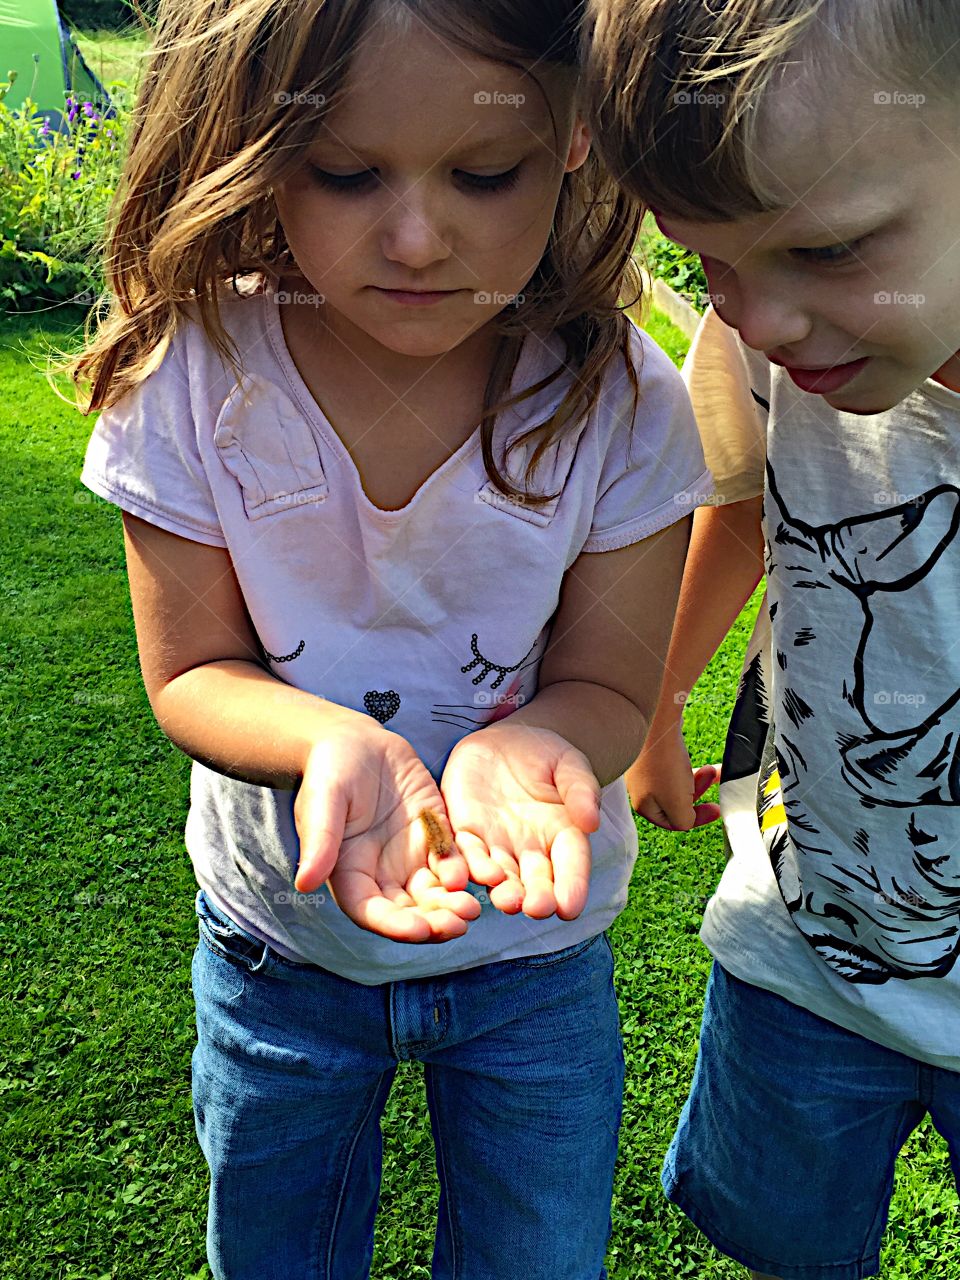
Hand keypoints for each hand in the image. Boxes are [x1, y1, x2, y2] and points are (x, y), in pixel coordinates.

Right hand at [292, 719, 480, 943]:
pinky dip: (464, 870)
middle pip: (409, 910)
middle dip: (434, 922)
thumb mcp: (323, 801)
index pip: (372, 911)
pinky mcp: (433, 835)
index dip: (395, 925)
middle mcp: (382, 873)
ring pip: (434, 892)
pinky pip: (452, 859)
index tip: (419, 930)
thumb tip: (305, 883)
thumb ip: (320, 841)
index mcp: (350, 873)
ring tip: (472, 909)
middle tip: (459, 923)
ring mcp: (410, 856)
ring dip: (452, 904)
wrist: (354, 741)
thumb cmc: (328, 771)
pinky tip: (478, 872)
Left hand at [440, 722, 600, 920]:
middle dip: (536, 897)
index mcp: (563, 835)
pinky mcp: (466, 833)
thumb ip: (581, 789)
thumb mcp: (569, 764)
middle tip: (536, 909)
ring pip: (500, 875)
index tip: (570, 907)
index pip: (571, 865)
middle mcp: (531, 849)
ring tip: (505, 901)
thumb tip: (591, 822)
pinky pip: (465, 853)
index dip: (572, 886)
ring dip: (502, 890)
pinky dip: (466, 866)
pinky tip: (467, 877)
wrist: (504, 742)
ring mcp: (497, 845)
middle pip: (536, 880)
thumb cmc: (545, 753)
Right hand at [625, 720, 720, 829]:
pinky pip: (675, 765)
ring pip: (678, 782)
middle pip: (676, 802)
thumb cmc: (664, 763)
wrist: (656, 722)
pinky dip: (689, 765)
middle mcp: (641, 789)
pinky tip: (696, 758)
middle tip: (712, 782)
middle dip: (698, 793)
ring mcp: (645, 770)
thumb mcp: (677, 804)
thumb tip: (688, 821)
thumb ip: (684, 821)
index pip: (672, 823)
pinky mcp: (652, 753)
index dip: (697, 819)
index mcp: (643, 805)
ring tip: (712, 770)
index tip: (716, 809)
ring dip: (698, 778)